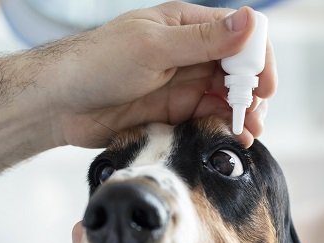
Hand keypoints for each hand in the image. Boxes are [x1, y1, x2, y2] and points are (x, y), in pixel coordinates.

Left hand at [50, 2, 276, 148]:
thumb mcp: (153, 47)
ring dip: (242, 114)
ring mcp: (181, 83)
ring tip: (248, 134)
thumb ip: (203, 40)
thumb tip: (250, 21)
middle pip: (238, 69)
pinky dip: (223, 128)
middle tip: (256, 118)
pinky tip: (231, 139)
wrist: (60, 103)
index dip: (257, 59)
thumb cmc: (98, 64)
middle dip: (253, 92)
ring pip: (226, 97)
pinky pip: (207, 118)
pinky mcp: (172, 112)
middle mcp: (188, 52)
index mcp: (185, 24)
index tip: (264, 86)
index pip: (238, 34)